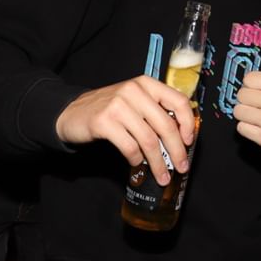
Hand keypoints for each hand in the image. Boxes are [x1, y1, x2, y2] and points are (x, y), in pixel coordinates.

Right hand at [55, 75, 193, 184]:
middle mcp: (134, 91)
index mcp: (147, 84)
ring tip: (162, 176)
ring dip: (158, 163)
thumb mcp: (134, 101)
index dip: (188, 123)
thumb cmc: (109, 109)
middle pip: (166, 125)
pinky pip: (129, 147)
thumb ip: (155, 111)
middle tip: (181, 167)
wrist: (72, 112)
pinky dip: (136, 159)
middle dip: (177, 151)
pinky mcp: (104, 121)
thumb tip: (182, 137)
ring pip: (149, 140)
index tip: (189, 141)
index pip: (178, 100)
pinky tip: (136, 163)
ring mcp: (118, 105)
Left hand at [233, 36, 260, 159]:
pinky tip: (258, 127)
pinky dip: (246, 129)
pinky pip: (240, 128)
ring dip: (245, 115)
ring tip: (258, 116)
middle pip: (241, 95)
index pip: (248, 78)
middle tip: (259, 105)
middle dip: (247, 100)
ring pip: (238, 111)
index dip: (252, 85)